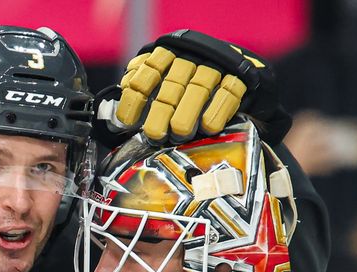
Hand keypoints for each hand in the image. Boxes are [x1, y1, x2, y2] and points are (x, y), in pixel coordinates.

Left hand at [97, 30, 290, 145]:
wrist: (240, 79)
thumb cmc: (193, 90)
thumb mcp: (165, 85)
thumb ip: (142, 94)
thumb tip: (116, 117)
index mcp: (168, 53)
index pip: (147, 71)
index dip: (136, 97)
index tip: (127, 123)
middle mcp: (191, 55)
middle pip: (172, 83)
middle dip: (161, 111)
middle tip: (155, 134)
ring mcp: (216, 64)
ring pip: (199, 87)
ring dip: (187, 113)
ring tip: (179, 134)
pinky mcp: (240, 75)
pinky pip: (228, 92)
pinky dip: (216, 110)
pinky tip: (208, 126)